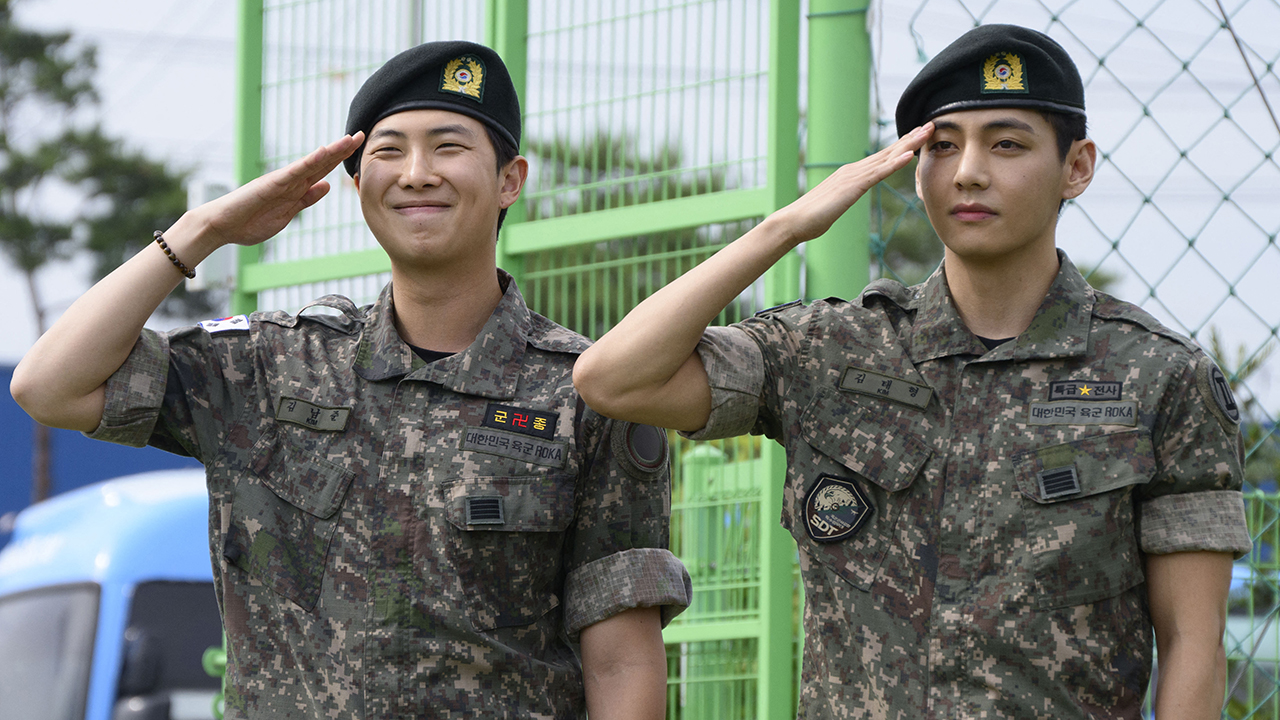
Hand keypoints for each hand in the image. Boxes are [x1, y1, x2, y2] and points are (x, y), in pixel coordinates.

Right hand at [192, 132, 364, 248]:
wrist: (221, 225)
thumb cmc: (249, 222)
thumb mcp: (287, 214)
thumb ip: (306, 199)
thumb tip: (325, 186)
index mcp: (295, 189)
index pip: (322, 171)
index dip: (340, 160)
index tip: (358, 149)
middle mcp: (290, 181)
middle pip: (321, 163)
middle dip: (341, 150)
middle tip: (362, 135)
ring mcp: (281, 181)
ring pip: (311, 164)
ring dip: (331, 152)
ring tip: (349, 139)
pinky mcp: (270, 185)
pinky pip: (293, 172)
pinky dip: (308, 162)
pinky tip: (322, 152)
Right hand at [773, 122, 932, 246]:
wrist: (794, 221)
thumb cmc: (810, 218)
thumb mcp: (834, 204)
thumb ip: (843, 198)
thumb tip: (845, 199)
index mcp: (850, 174)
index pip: (880, 158)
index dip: (900, 146)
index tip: (917, 136)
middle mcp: (853, 170)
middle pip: (887, 152)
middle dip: (910, 138)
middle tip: (930, 125)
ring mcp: (853, 177)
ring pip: (886, 158)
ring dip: (908, 145)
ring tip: (926, 132)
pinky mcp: (853, 187)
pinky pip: (878, 174)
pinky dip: (895, 164)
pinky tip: (910, 156)